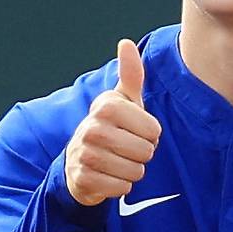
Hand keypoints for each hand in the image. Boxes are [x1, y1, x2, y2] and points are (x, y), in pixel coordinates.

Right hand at [65, 39, 161, 205]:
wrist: (79, 162)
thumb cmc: (111, 127)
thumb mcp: (122, 101)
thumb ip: (130, 74)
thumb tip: (125, 43)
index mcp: (105, 106)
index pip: (153, 129)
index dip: (151, 134)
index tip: (136, 131)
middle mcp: (91, 128)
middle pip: (146, 151)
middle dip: (143, 154)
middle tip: (127, 148)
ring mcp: (85, 154)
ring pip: (135, 171)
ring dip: (133, 170)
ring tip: (119, 161)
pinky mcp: (83, 179)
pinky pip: (122, 188)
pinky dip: (122, 186)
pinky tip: (111, 176)